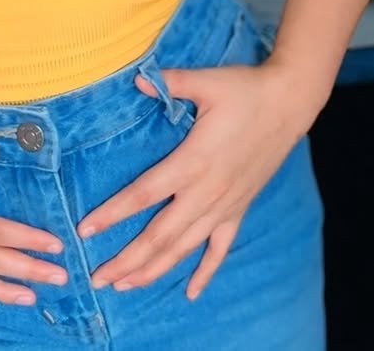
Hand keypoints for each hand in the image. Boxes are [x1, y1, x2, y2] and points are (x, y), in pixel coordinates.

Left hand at [75, 60, 307, 300]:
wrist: (288, 103)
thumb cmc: (244, 90)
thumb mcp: (206, 81)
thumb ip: (171, 82)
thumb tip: (137, 80)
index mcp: (192, 161)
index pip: (143, 194)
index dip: (113, 213)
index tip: (85, 230)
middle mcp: (206, 192)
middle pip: (159, 235)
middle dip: (127, 259)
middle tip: (97, 279)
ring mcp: (224, 205)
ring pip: (184, 247)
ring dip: (154, 269)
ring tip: (125, 286)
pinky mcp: (239, 208)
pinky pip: (219, 248)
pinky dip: (205, 272)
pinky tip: (191, 293)